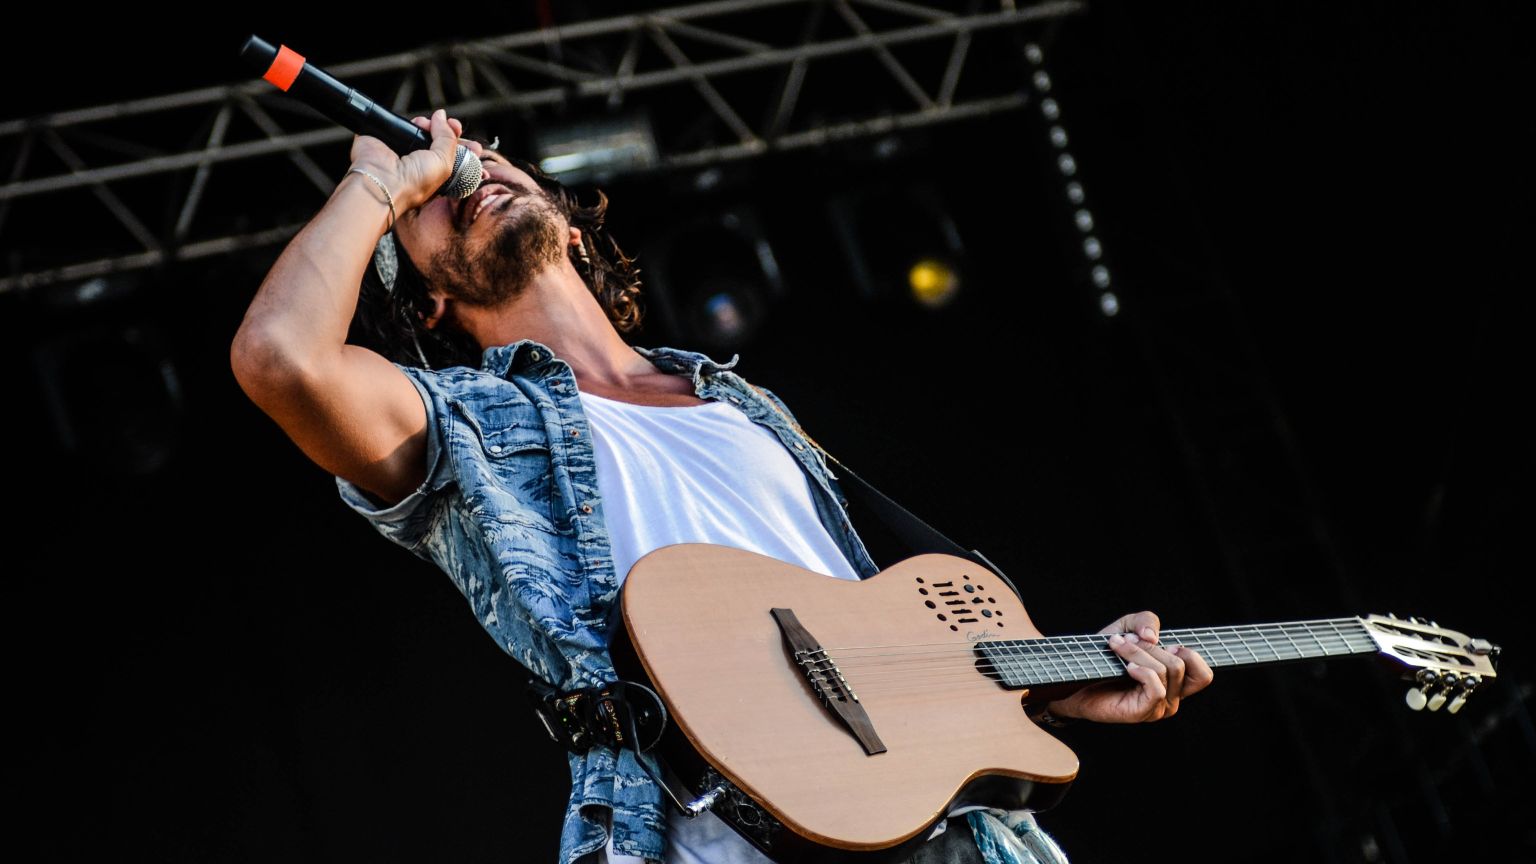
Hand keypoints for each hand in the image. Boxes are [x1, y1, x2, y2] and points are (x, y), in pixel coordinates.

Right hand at [347, 109, 464, 212]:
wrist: (381, 180)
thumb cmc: (413, 182)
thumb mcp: (444, 163)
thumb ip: (448, 138)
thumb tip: (442, 117)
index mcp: (437, 176)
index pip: (456, 160)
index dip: (465, 149)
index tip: (473, 144)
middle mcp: (423, 164)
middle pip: (441, 142)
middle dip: (450, 132)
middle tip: (454, 126)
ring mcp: (407, 151)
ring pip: (424, 132)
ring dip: (431, 125)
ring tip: (429, 126)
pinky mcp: (392, 140)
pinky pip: (406, 125)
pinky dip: (414, 122)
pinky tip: (419, 123)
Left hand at [1045, 611, 1212, 723]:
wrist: (1074, 677)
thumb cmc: (1102, 656)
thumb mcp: (1127, 628)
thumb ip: (1146, 621)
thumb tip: (1154, 637)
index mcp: (1173, 681)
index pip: (1204, 675)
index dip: (1191, 654)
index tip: (1165, 644)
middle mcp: (1170, 697)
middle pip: (1181, 665)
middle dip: (1151, 647)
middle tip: (1126, 642)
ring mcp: (1157, 707)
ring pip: (1166, 671)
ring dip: (1138, 653)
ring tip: (1117, 647)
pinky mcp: (1142, 712)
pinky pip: (1156, 687)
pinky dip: (1141, 670)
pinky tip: (1125, 667)